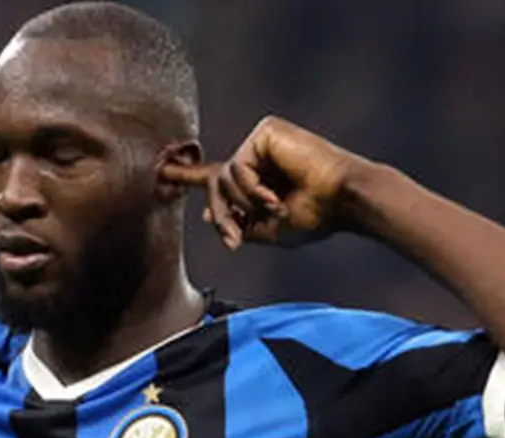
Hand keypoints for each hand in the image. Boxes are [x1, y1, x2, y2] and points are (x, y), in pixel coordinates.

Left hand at [160, 116, 364, 249]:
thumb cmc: (315, 217)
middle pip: (215, 183)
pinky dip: (251, 189)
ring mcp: (260, 142)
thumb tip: (208, 214)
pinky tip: (273, 197)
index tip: (161, 173)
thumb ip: (237, 220)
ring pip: (222, 178)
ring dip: (240, 205)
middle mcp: (257, 156)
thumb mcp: (267, 230)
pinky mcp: (266, 131)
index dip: (187, 176)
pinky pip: (237, 166)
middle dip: (222, 215)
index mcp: (258, 177)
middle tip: (233, 237)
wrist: (342, 201)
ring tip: (270, 212)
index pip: (216, 176)